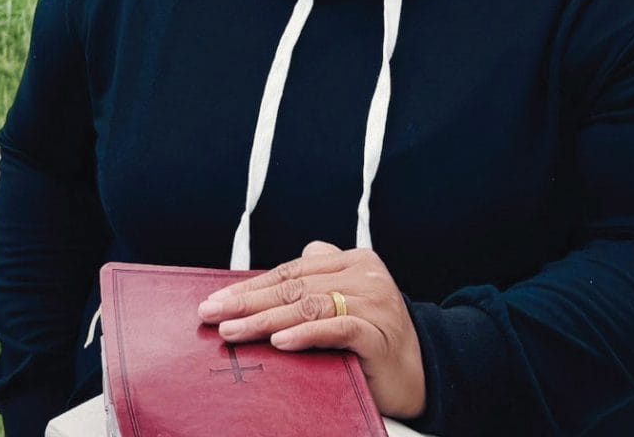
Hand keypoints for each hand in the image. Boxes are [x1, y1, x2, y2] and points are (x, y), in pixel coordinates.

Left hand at [197, 241, 425, 419]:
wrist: (421, 374)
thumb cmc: (373, 340)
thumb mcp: (345, 303)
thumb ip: (317, 282)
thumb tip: (276, 274)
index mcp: (353, 260)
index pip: (293, 270)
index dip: (252, 285)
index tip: (217, 299)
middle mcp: (364, 274)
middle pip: (295, 285)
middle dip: (248, 301)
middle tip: (212, 313)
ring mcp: (374, 300)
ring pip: (309, 305)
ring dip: (265, 318)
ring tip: (232, 330)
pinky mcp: (378, 331)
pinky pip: (336, 327)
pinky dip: (304, 333)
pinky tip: (278, 341)